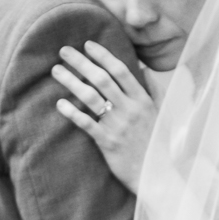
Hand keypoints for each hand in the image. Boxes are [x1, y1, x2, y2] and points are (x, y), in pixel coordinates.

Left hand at [53, 41, 155, 193]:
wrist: (157, 175)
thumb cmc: (157, 143)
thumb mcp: (162, 112)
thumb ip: (154, 89)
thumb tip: (143, 69)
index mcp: (143, 99)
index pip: (121, 70)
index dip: (103, 55)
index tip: (88, 44)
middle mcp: (130, 109)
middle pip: (102, 79)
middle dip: (81, 62)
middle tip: (64, 51)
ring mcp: (118, 126)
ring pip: (91, 97)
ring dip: (71, 81)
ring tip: (56, 71)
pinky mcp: (108, 143)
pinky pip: (86, 123)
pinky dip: (72, 112)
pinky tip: (60, 103)